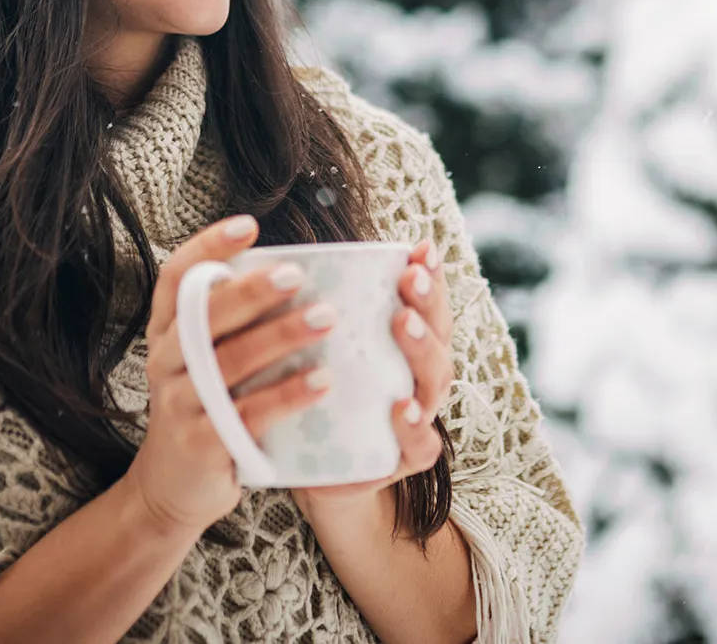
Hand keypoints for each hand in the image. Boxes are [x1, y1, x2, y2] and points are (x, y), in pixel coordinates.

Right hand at [123, 214, 338, 535]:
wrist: (175, 487)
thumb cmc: (208, 407)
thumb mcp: (206, 359)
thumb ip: (235, 322)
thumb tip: (303, 270)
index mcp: (168, 330)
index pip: (175, 277)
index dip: (207, 247)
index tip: (248, 226)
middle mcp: (167, 360)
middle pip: (203, 314)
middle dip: (252, 291)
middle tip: (298, 274)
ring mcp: (180, 403)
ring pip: (227, 361)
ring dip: (280, 336)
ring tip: (327, 319)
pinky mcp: (202, 443)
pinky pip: (247, 413)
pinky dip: (287, 395)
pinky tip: (323, 380)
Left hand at [293, 238, 453, 519]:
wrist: (314, 469)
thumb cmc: (318, 393)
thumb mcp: (317, 349)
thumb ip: (313, 312)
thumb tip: (279, 257)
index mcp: (406, 345)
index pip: (425, 303)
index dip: (429, 276)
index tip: (419, 247)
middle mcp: (418, 377)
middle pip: (437, 333)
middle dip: (426, 302)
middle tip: (408, 278)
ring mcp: (416, 417)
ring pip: (434, 381)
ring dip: (421, 349)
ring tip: (401, 323)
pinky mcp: (398, 460)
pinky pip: (418, 446)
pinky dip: (414, 429)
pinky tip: (400, 409)